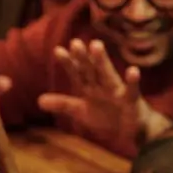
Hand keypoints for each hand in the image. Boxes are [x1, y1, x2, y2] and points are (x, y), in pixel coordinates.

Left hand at [39, 39, 159, 146]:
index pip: (77, 73)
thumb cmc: (108, 115)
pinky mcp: (131, 100)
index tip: (58, 50)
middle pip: (91, 70)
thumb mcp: (81, 111)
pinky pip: (132, 90)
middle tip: (75, 42)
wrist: (132, 129)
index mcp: (90, 88)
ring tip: (96, 46)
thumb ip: (63, 104)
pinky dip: (133, 82)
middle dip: (83, 58)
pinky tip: (133, 71)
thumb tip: (39, 100)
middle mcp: (102, 86)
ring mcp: (117, 92)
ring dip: (102, 62)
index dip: (68, 63)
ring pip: (108, 75)